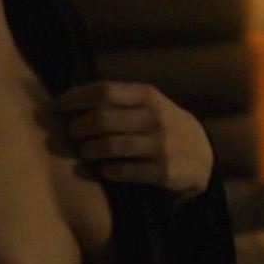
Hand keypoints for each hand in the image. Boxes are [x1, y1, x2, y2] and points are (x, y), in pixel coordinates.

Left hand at [53, 80, 212, 201]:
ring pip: (109, 147)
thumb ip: (119, 100)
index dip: (77, 98)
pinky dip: (108, 171)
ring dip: (89, 151)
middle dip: (78, 128)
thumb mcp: (149, 104)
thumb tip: (71, 98)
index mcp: (148, 96)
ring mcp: (160, 145)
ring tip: (85, 153)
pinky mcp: (162, 172)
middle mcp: (154, 118)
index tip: (59, 106)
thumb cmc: (163, 126)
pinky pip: (123, 171)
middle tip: (71, 134)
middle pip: (102, 119)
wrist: (203, 156)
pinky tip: (104, 170)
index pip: (104, 91)